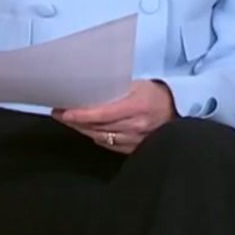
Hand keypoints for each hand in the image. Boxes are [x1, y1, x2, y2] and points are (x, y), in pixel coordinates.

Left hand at [53, 80, 176, 153]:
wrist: (175, 111)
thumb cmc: (154, 94)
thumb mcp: (137, 85)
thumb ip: (116, 90)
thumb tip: (89, 91)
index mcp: (137, 107)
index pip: (103, 114)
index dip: (81, 115)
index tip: (64, 112)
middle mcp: (135, 126)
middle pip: (98, 127)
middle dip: (76, 121)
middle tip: (59, 113)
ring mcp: (134, 140)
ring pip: (100, 137)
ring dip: (82, 129)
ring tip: (69, 120)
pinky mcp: (132, 149)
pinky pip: (107, 145)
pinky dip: (95, 136)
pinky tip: (87, 129)